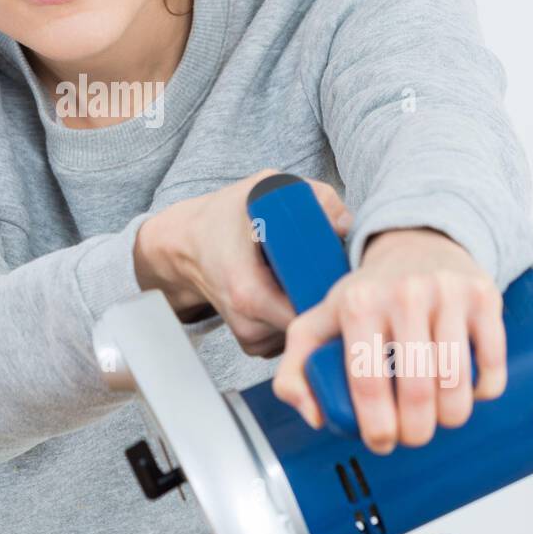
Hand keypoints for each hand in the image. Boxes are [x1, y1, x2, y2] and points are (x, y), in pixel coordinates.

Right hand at [133, 169, 353, 358]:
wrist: (185, 246)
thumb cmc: (223, 216)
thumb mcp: (266, 189)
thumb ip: (314, 197)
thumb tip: (347, 225)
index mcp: (250, 292)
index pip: (312, 313)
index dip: (335, 292)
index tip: (343, 271)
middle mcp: (248, 324)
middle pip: (312, 325)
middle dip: (327, 297)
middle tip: (331, 266)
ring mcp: (250, 339)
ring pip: (304, 331)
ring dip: (313, 306)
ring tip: (305, 274)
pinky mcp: (253, 344)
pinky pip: (290, 336)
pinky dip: (297, 313)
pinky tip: (290, 289)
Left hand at [272, 227, 506, 453]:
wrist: (415, 246)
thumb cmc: (367, 295)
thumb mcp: (318, 323)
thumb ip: (295, 371)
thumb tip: (314, 415)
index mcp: (358, 303)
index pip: (367, 383)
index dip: (377, 426)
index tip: (381, 441)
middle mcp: (403, 293)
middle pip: (417, 390)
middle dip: (415, 431)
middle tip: (411, 435)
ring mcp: (447, 293)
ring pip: (457, 382)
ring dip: (450, 417)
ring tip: (437, 418)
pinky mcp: (483, 297)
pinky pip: (491, 365)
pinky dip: (482, 392)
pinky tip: (466, 391)